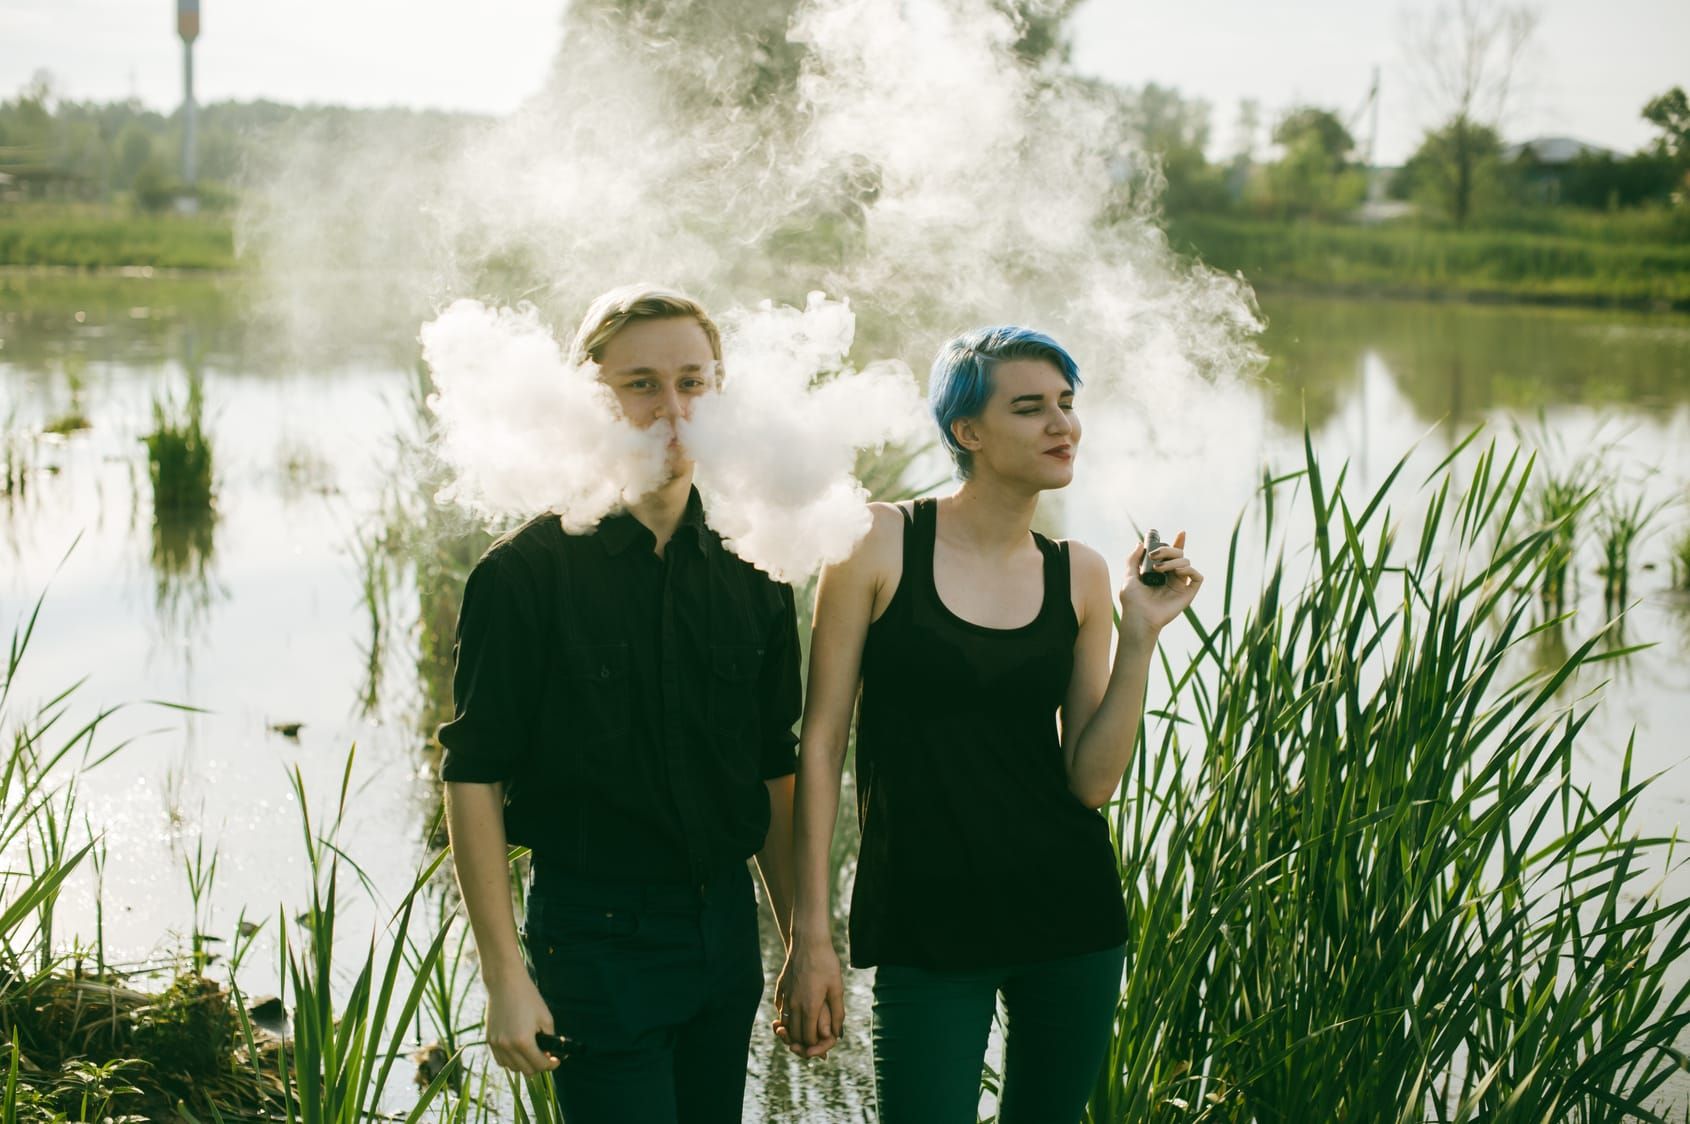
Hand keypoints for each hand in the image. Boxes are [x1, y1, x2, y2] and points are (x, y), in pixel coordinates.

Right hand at [486, 973, 560, 1075]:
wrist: (505, 983)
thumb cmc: (528, 998)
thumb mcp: (546, 1018)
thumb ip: (550, 1038)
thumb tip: (550, 1053)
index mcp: (523, 1041)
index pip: (539, 1065)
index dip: (551, 1065)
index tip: (556, 1061)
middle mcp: (507, 1046)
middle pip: (526, 1070)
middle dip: (539, 1066)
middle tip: (546, 1057)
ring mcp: (496, 1044)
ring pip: (512, 1068)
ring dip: (524, 1065)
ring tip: (532, 1054)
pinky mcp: (489, 1040)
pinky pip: (500, 1060)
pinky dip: (510, 1060)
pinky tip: (518, 1051)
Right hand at [773, 936, 844, 1058]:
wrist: (808, 941)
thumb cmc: (827, 963)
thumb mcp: (837, 988)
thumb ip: (837, 1013)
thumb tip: (838, 1033)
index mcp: (809, 1007)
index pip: (808, 1038)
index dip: (815, 1046)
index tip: (821, 1045)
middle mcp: (794, 1004)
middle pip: (795, 1033)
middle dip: (802, 1043)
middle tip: (810, 1045)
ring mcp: (786, 995)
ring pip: (785, 1022)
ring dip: (792, 1031)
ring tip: (800, 1033)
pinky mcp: (781, 987)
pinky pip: (780, 1007)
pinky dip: (784, 1016)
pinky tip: (792, 1014)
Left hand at [1119, 530, 1202, 637]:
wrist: (1138, 617)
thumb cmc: (1132, 601)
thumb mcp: (1129, 576)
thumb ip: (1133, 559)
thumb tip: (1140, 544)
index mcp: (1160, 572)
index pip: (1172, 554)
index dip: (1178, 543)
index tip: (1181, 533)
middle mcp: (1172, 577)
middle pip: (1179, 554)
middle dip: (1168, 549)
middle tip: (1154, 555)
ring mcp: (1180, 585)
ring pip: (1186, 561)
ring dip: (1172, 561)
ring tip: (1158, 569)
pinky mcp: (1188, 594)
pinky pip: (1197, 576)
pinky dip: (1189, 570)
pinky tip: (1176, 572)